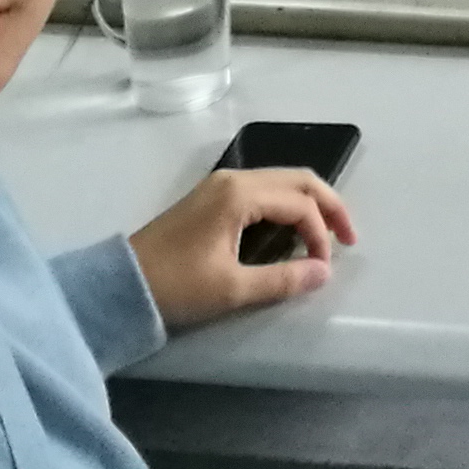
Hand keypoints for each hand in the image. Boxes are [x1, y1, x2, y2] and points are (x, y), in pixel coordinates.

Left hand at [130, 166, 354, 327]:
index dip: (321, 234)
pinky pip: (262, 192)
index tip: (324, 269)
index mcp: (240, 194)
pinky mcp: (210, 200)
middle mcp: (233, 180)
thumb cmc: (175, 286)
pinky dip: (286, 207)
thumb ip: (281, 280)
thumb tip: (324, 273)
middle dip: (327, 206)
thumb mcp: (231, 289)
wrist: (119, 286)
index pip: (299, 204)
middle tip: (349, 238)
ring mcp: (220, 187)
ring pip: (280, 183)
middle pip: (296, 179)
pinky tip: (290, 231)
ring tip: (325, 236)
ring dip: (307, 205)